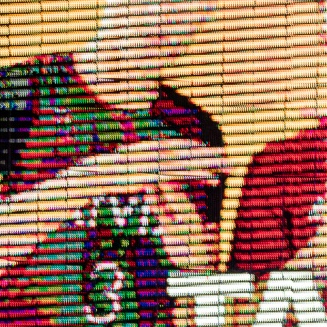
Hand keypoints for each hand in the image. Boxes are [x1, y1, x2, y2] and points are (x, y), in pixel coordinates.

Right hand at [82, 137, 225, 196]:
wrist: (96, 174)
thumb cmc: (113, 173)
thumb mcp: (132, 164)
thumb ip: (147, 163)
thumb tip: (156, 168)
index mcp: (153, 145)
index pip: (182, 146)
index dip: (200, 150)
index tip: (216, 154)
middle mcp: (158, 149)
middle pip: (191, 153)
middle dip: (212, 157)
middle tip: (230, 161)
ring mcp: (157, 160)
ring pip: (190, 163)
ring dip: (211, 165)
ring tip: (228, 170)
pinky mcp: (154, 173)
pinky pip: (181, 175)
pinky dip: (197, 176)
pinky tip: (212, 180)